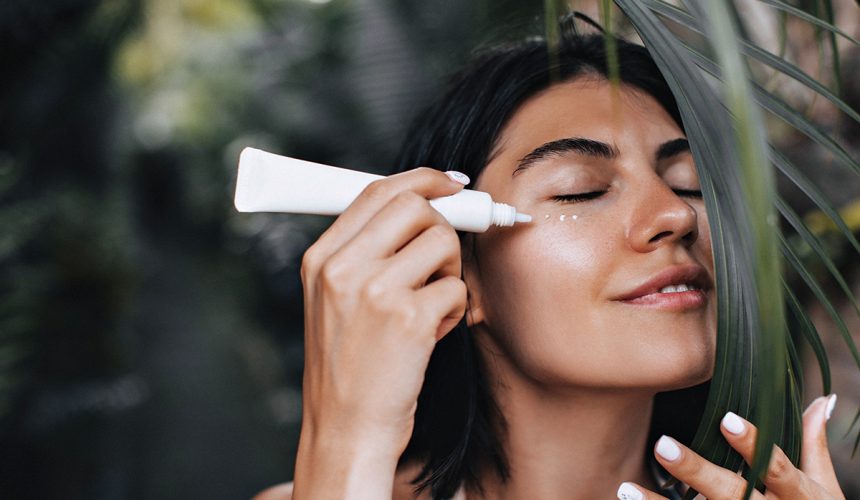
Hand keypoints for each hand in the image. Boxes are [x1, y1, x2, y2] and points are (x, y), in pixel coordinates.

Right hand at [294, 168, 469, 497]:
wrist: (347, 429)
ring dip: (451, 271)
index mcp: (321, 259)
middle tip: (448, 254)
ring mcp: (374, 292)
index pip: (375, 191)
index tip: (451, 184)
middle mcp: (342, 269)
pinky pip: (457, 288)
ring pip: (442, 241)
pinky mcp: (409, 320)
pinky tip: (434, 335)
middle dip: (444, 223)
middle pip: (414, 205)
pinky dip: (456, 310)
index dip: (422, 180)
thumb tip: (424, 207)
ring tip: (432, 305)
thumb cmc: (349, 366)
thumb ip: (365, 253)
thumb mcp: (333, 301)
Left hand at [617, 395, 844, 499]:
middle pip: (732, 494)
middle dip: (697, 472)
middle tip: (662, 445)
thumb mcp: (823, 487)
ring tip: (625, 488)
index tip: (725, 418)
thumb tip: (820, 399)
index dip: (754, 445)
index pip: (775, 467)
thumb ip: (812, 445)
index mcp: (798, 495)